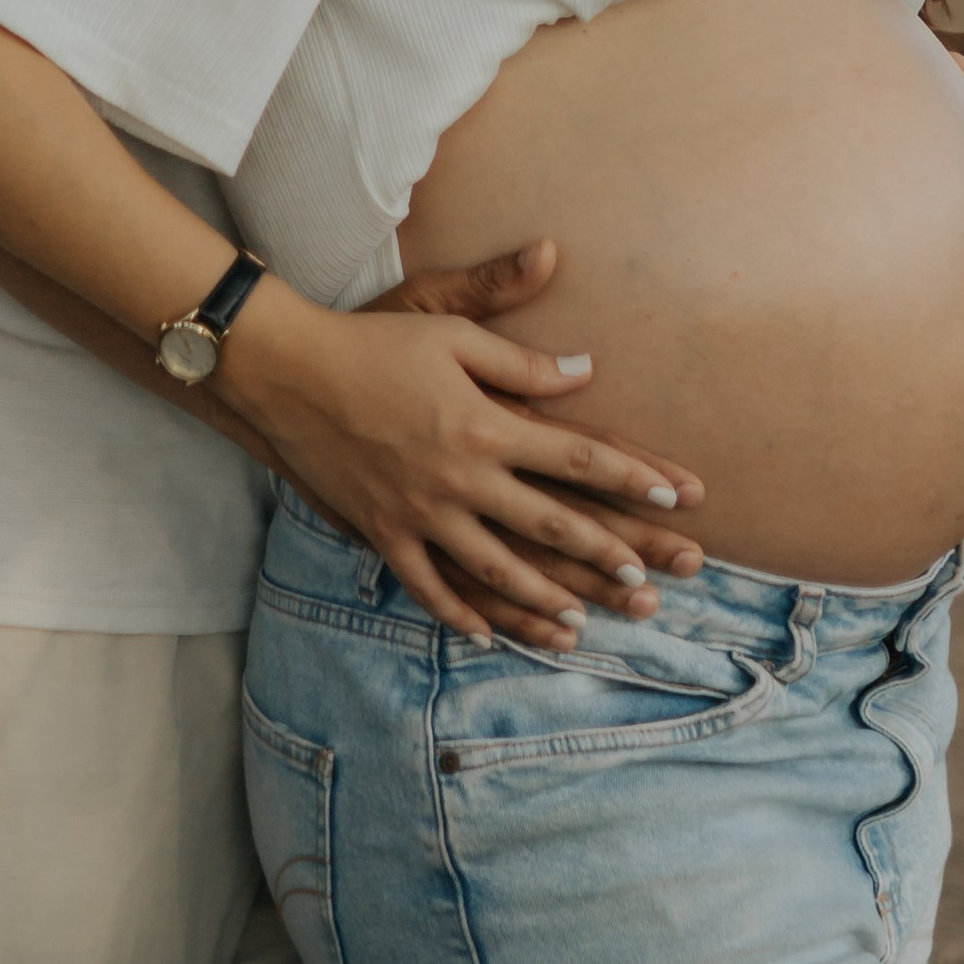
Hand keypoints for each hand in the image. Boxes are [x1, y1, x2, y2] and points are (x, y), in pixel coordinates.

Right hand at [372, 237, 706, 644]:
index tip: (674, 495)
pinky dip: (458, 613)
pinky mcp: (383, 532)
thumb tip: (585, 371)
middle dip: (605, 555)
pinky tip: (487, 633)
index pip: (574, 457)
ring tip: (582, 622)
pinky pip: (427, 585)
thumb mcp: (451, 330)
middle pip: (548, 524)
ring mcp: (421, 513)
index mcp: (484, 424)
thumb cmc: (374, 341)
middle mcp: (460, 478)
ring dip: (543, 599)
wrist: (289, 373)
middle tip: (650, 581)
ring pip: (495, 569)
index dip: (629, 477)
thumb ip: (521, 359)